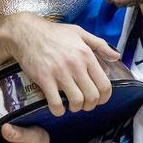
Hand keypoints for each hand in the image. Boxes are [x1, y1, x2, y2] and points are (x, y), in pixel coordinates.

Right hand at [0, 13, 119, 115]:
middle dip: (90, 105)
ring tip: (71, 105)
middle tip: (84, 104)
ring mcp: (59, 73)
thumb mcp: (80, 33)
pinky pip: (56, 103)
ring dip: (75, 108)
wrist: (26, 32)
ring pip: (76, 102)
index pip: (104, 84)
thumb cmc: (53, 33)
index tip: (99, 100)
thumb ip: (99, 45)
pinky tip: (58, 107)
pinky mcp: (44, 79)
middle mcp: (75, 65)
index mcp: (86, 55)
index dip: (104, 97)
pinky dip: (58, 110)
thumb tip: (116, 57)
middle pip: (92, 96)